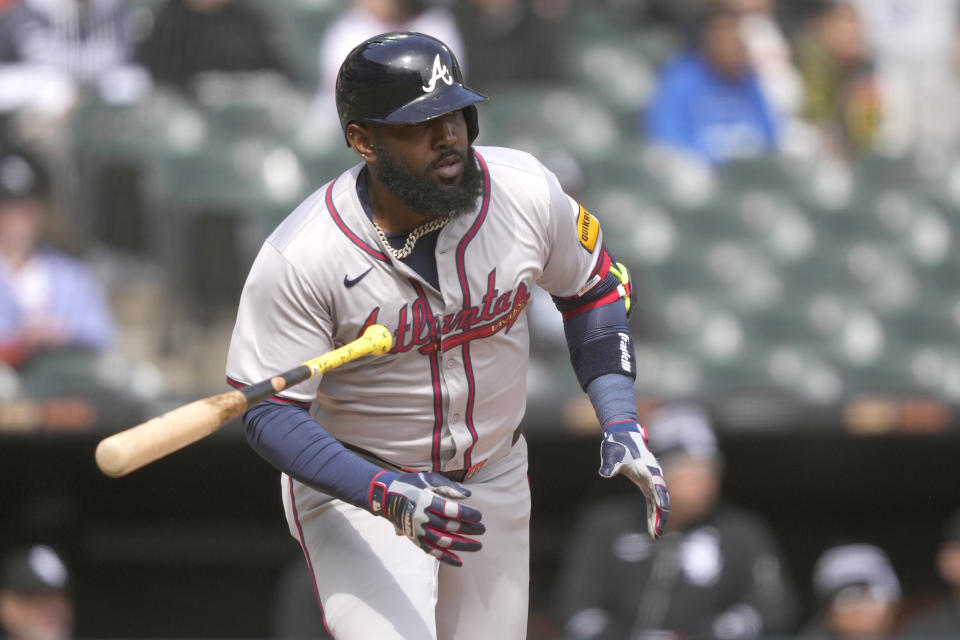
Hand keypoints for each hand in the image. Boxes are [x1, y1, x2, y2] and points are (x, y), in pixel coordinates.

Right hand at [369, 471, 484, 565]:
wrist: (385, 497)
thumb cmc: (411, 484)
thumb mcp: (429, 479)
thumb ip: (449, 487)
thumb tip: (468, 495)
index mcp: (426, 501)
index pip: (451, 511)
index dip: (467, 514)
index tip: (479, 516)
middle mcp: (422, 518)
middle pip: (450, 527)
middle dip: (469, 530)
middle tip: (483, 530)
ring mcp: (418, 531)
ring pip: (443, 542)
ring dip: (462, 546)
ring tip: (478, 546)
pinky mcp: (416, 540)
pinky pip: (432, 552)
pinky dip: (446, 558)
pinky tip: (460, 562)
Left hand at [598, 421, 669, 538]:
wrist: (622, 434)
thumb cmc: (618, 444)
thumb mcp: (612, 454)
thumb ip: (610, 465)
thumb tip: (605, 474)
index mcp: (648, 469)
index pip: (657, 486)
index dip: (661, 499)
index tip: (663, 511)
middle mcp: (653, 476)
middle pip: (660, 498)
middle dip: (660, 516)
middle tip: (656, 534)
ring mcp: (651, 480)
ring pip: (658, 502)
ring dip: (657, 519)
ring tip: (655, 536)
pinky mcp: (646, 484)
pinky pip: (652, 502)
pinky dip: (653, 514)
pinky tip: (651, 527)